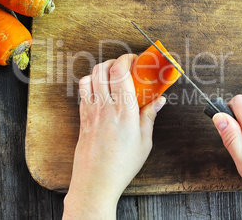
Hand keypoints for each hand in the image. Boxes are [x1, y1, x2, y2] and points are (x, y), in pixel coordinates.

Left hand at [63, 54, 165, 218]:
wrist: (95, 181)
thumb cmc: (121, 165)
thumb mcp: (144, 142)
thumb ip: (150, 116)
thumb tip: (159, 100)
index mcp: (124, 111)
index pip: (121, 72)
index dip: (127, 59)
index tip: (136, 59)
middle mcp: (105, 106)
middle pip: (104, 68)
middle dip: (115, 60)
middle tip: (126, 66)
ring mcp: (91, 110)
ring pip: (90, 76)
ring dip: (102, 69)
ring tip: (113, 74)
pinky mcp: (82, 117)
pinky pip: (82, 90)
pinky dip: (90, 81)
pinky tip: (100, 88)